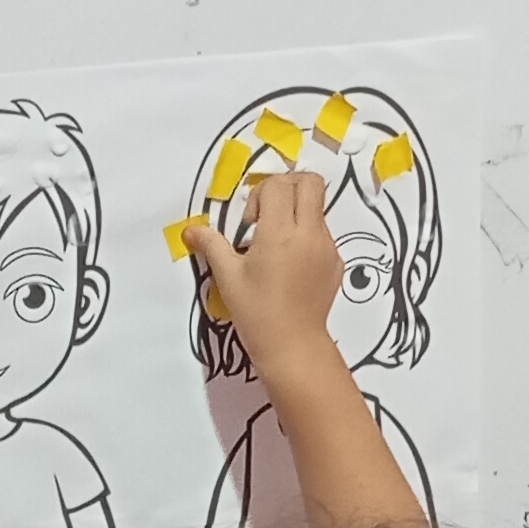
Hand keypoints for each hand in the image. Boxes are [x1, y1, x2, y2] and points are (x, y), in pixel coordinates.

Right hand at [185, 168, 342, 383]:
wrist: (293, 345)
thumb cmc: (257, 312)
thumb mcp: (228, 276)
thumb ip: (211, 245)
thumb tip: (191, 230)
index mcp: (281, 233)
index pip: (278, 185)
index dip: (260, 194)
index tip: (250, 223)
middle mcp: (310, 233)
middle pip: (310, 182)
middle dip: (288, 187)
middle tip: (269, 214)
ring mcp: (328, 247)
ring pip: (318, 208)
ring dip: (297, 213)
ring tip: (277, 246)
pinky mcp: (337, 262)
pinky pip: (324, 234)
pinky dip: (307, 236)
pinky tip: (291, 266)